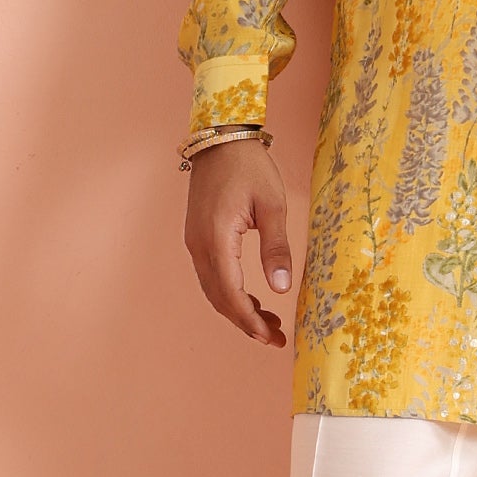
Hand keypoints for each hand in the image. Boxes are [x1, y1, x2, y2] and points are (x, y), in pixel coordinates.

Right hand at [184, 140, 294, 345]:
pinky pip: (211, 276)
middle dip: (246, 323)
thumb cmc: (249, 167)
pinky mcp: (197, 238)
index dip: (250, 321)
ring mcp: (194, 242)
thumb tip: (282, 288)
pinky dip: (229, 293)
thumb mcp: (272, 205)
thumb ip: (276, 248)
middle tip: (275, 337)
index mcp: (216, 239)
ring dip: (237, 310)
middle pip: (219, 299)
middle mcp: (198, 246)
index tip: (272, 336)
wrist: (220, 138)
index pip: (231, 294)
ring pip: (213, 290)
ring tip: (268, 323)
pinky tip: (250, 299)